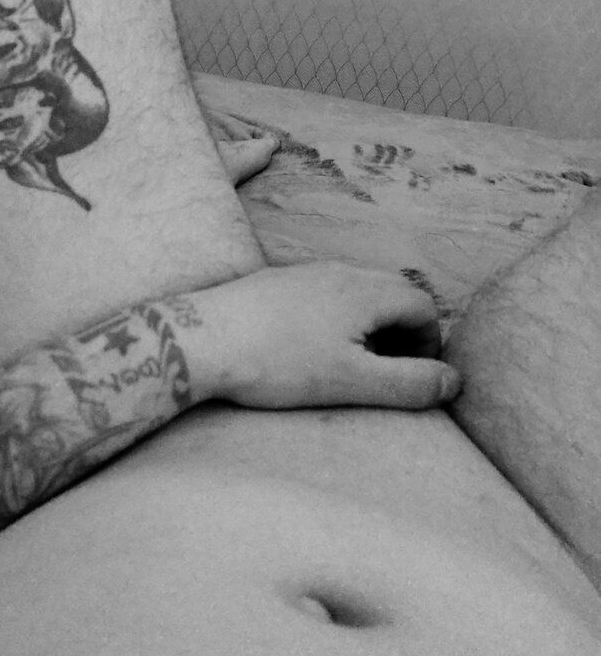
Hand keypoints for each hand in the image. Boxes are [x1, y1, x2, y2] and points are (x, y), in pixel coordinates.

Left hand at [184, 262, 459, 409]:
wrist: (201, 339)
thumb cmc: (277, 363)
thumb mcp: (352, 381)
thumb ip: (409, 384)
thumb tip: (454, 382)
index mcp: (365, 290)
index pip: (423, 304)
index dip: (431, 343)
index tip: (416, 377)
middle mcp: (339, 271)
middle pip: (393, 294)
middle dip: (403, 333)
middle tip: (388, 373)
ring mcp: (305, 273)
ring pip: (358, 293)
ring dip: (369, 326)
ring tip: (349, 365)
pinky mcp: (277, 283)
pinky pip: (325, 294)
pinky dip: (337, 319)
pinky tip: (309, 350)